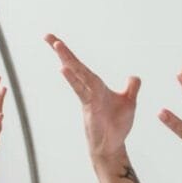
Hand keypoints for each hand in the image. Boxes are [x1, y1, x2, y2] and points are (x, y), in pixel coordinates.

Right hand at [45, 33, 140, 160]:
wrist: (112, 146)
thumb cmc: (117, 126)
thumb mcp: (129, 103)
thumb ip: (131, 88)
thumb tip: (134, 76)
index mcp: (97, 87)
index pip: (82, 68)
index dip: (70, 55)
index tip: (56, 42)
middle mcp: (90, 90)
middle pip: (75, 67)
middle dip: (62, 51)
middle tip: (47, 36)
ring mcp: (88, 98)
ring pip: (77, 75)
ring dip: (67, 59)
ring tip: (55, 44)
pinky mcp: (89, 107)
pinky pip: (81, 90)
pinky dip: (73, 79)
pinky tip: (64, 69)